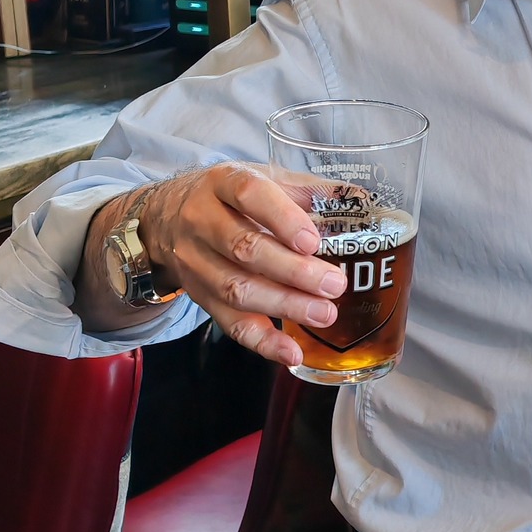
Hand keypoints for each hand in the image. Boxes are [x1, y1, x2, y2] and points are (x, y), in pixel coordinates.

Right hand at [136, 164, 348, 367]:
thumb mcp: (265, 179)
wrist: (167, 218)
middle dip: (293, 271)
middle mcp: (202, 220)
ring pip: (237, 289)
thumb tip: (364, 202)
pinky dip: (263, 342)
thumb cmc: (231, 198)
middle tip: (334, 284)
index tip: (313, 241)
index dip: (282, 219)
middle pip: (244, 249)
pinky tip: (292, 352)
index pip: (250, 195)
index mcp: (224, 183)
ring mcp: (197, 262)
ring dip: (284, 306)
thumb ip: (312, 191)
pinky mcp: (201, 297)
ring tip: (325, 313)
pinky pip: (230, 324)